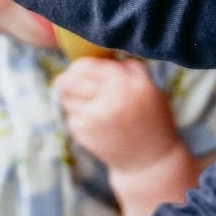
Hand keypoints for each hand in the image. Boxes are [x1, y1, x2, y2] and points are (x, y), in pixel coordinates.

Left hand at [58, 57, 179, 173]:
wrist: (149, 159)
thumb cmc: (150, 118)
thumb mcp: (148, 88)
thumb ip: (127, 69)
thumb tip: (98, 55)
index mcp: (128, 84)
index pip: (87, 66)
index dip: (78, 66)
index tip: (77, 69)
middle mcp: (110, 100)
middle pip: (69, 81)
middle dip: (66, 80)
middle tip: (65, 81)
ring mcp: (94, 119)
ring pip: (67, 99)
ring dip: (72, 99)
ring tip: (90, 106)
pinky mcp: (84, 134)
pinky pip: (71, 117)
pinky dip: (77, 117)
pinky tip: (94, 124)